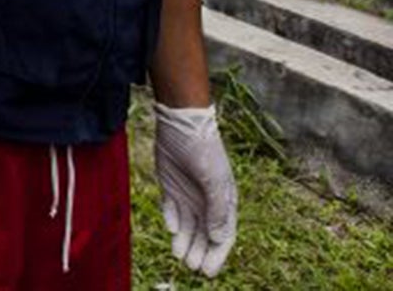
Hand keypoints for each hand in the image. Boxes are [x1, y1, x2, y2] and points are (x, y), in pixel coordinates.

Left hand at [155, 102, 236, 276]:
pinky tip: (171, 230)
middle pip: (204, 235)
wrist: (181, 122)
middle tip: (191, 267)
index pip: (223, 236)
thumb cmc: (204, 150)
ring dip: (184, 242)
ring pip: (187, 227)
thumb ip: (217, 210)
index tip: (208, 271)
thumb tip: (219, 239)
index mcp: (224, 202)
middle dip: (199, 252)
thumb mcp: (213, 181)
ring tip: (178, 256)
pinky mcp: (170, 186)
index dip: (217, 255)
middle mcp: (206, 202)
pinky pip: (171, 210)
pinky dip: (171, 220)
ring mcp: (188, 195)